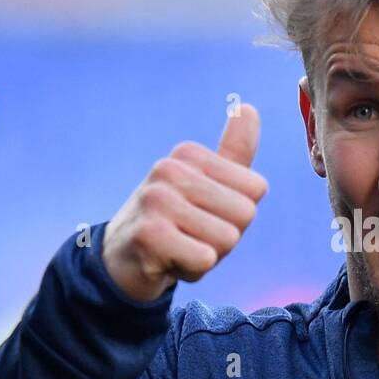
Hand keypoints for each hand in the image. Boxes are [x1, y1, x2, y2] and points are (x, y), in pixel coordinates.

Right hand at [102, 104, 266, 301]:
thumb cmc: (177, 222)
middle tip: (192, 236)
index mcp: (189, 154)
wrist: (122, 260)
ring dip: (208, 255)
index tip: (205, 215)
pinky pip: (205, 260)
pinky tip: (169, 262)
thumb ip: (234, 153)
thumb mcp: (208, 185)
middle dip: (226, 237)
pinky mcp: (149, 235)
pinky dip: (192, 270)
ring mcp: (156, 201)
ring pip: (227, 239)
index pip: (256, 189)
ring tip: (180, 247)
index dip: (237, 214)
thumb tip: (250, 108)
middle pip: (245, 214)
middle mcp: (170, 170)